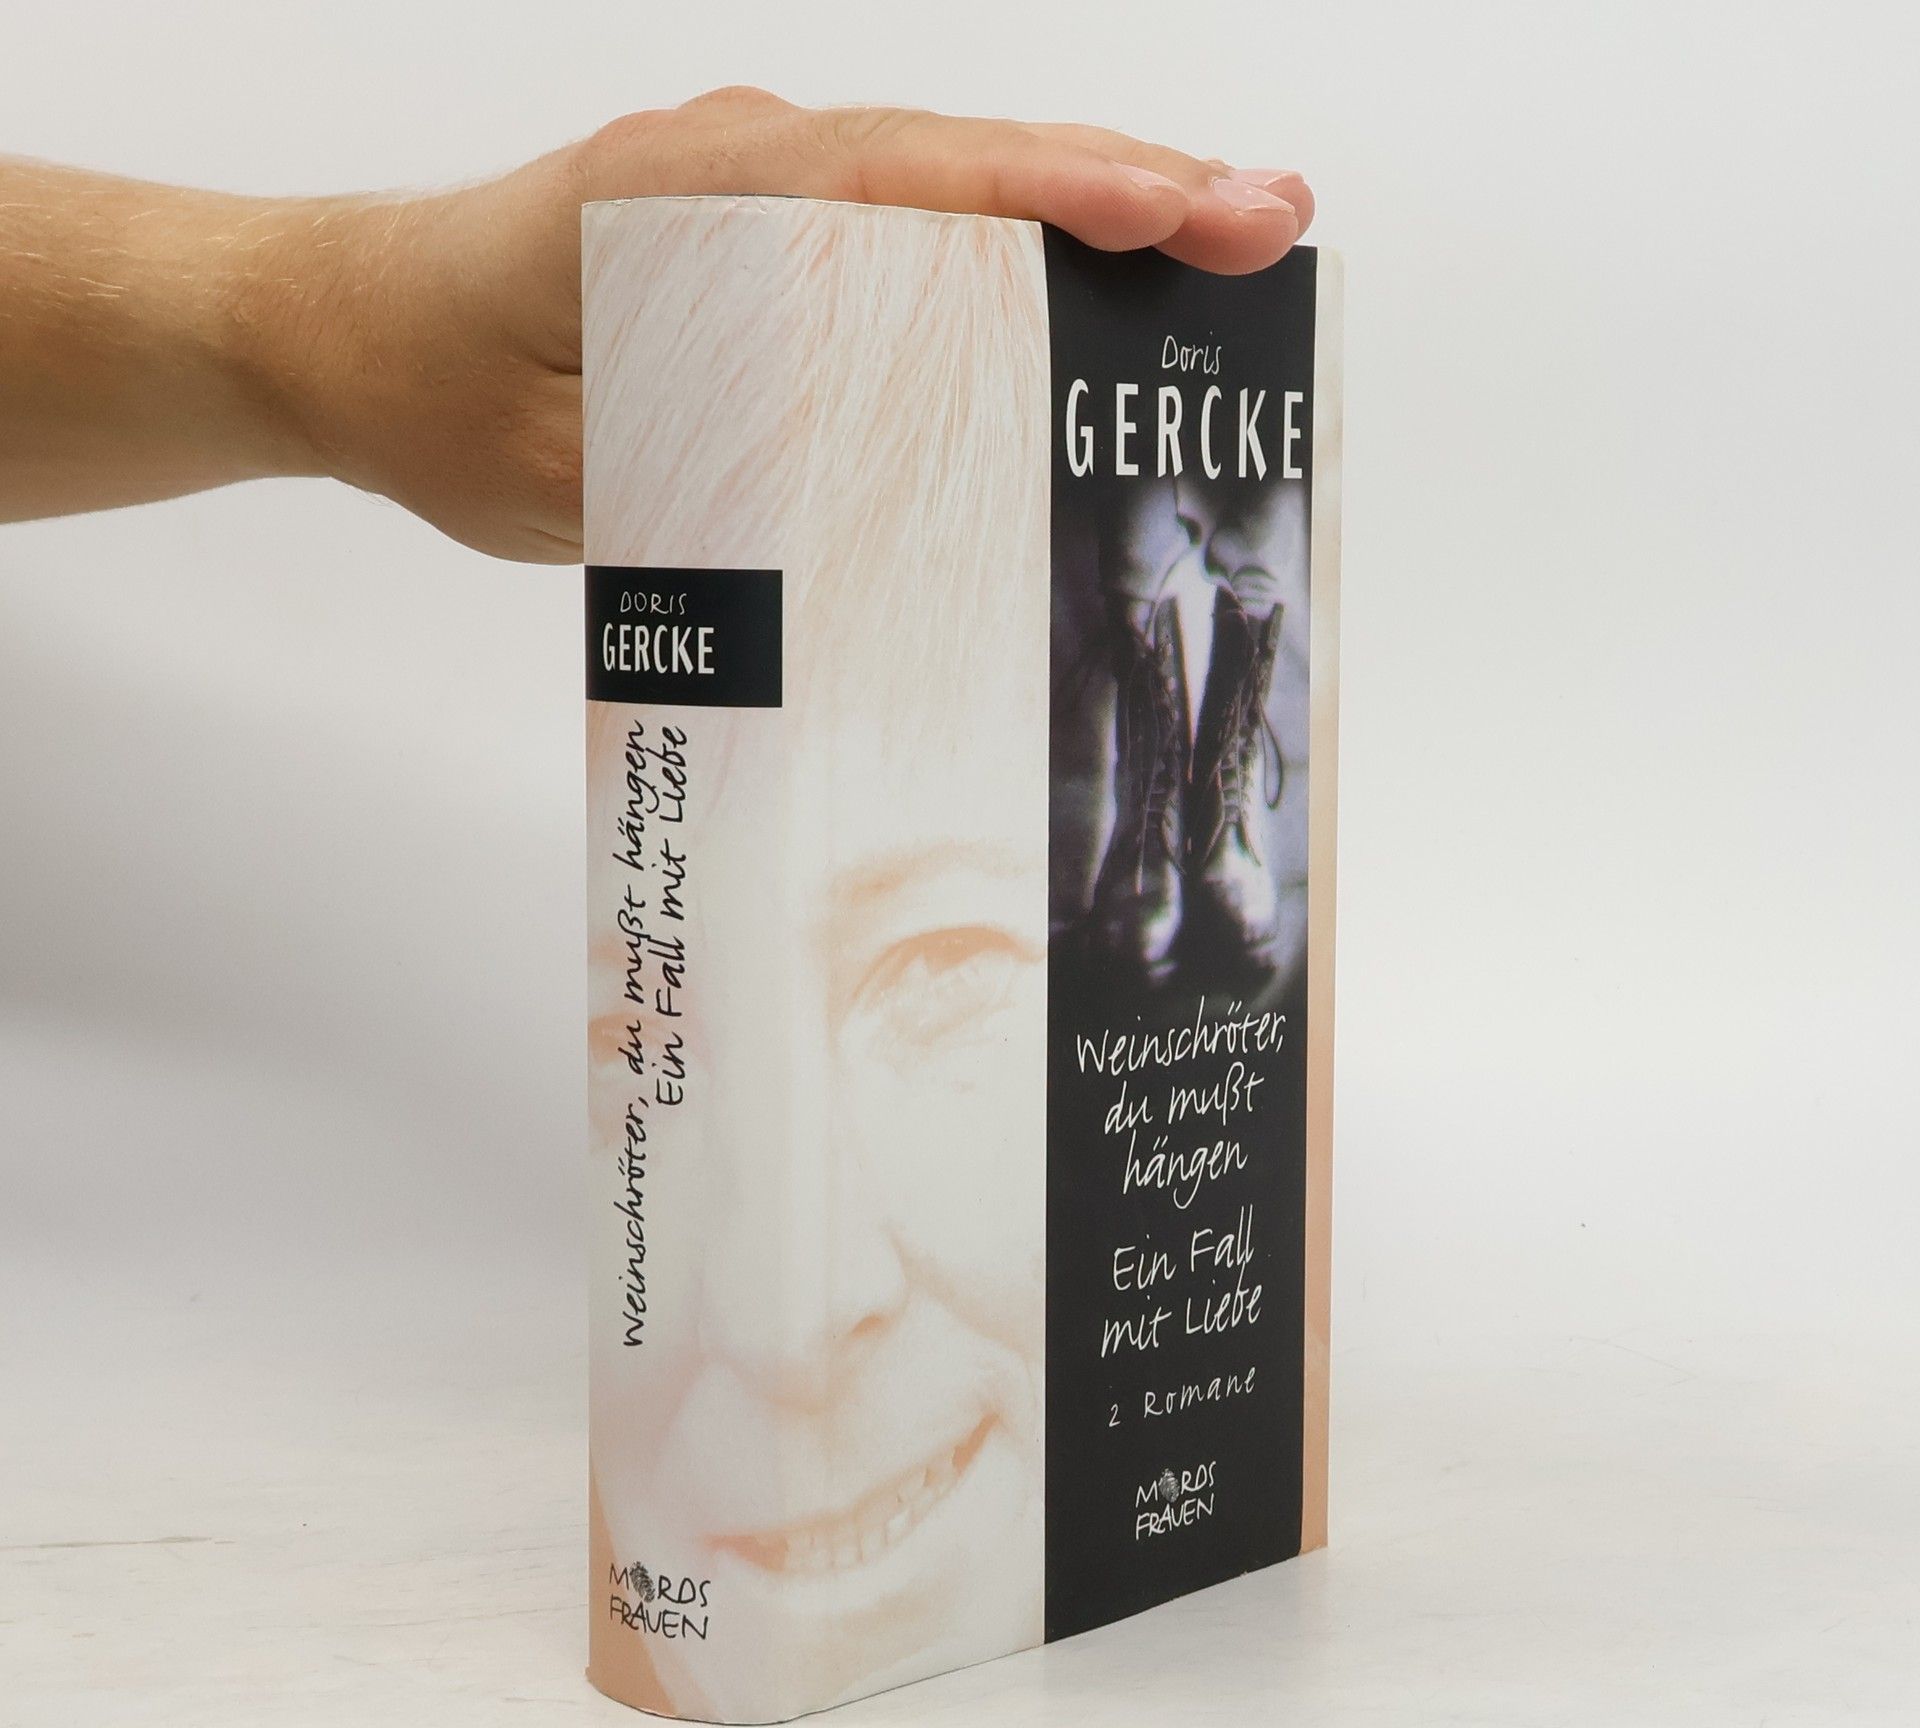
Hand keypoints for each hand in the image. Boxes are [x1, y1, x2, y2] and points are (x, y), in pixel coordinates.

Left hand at [1, 94, 1313, 561]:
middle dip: (1122, 190)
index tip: (1173, 214)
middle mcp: (741, 168)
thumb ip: (699, 474)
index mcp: (690, 196)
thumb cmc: (438, 393)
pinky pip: (905, 240)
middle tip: (1267, 225)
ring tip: (1222, 254)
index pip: (903, 180)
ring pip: (948, 192)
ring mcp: (759, 195)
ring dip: (1085, 218)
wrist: (349, 338)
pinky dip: (1008, 259)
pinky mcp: (763, 243)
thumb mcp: (558, 471)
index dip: (1047, 196)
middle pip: (959, 166)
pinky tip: (1087, 303)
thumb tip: (859, 508)